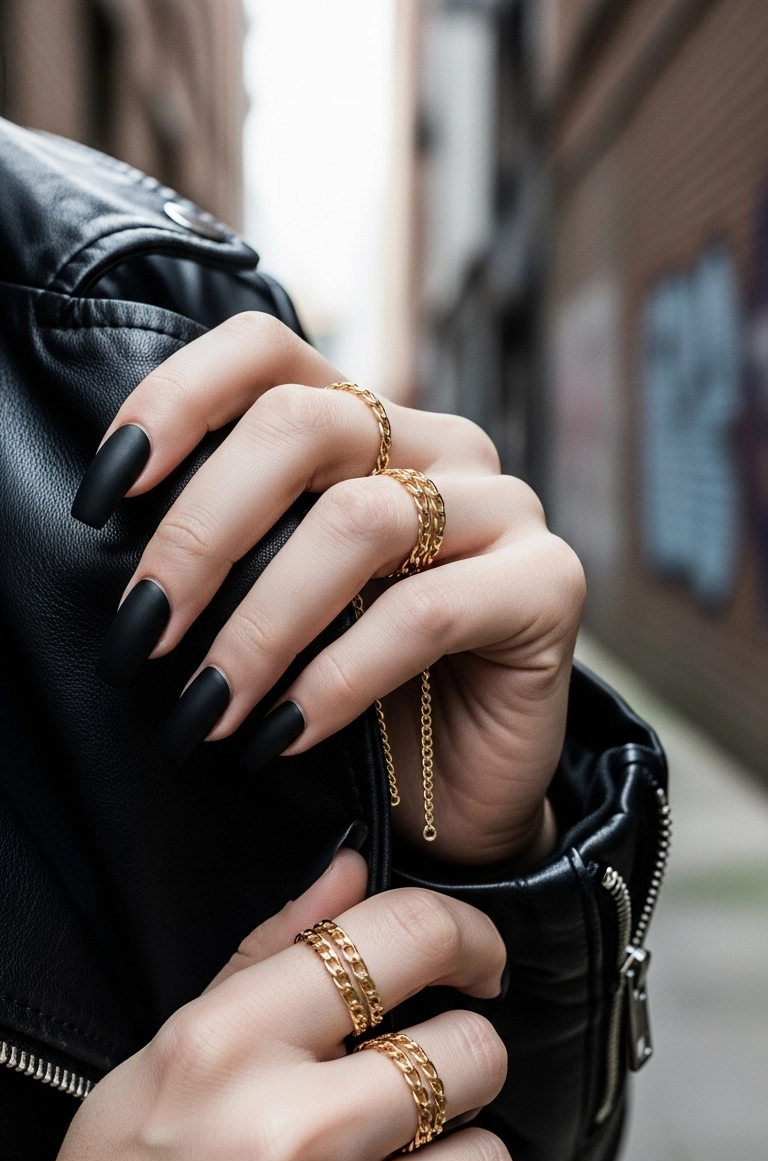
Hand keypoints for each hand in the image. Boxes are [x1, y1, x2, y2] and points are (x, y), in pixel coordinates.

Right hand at [38, 851, 518, 1160]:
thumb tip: (355, 869)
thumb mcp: (165, 1060)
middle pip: (474, 1052)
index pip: (401, 939)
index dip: (466, 937)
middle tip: (405, 1105)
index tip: (475, 961)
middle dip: (454, 1070)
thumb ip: (267, 956)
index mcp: (225, 1051)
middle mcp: (286, 1141)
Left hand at [89, 313, 584, 865]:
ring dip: (260, 624)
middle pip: (301, 425)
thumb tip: (129, 558)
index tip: (104, 498)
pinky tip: (285, 732)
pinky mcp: (549, 582)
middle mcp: (439, 446)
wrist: (460, 792)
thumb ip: (237, 554)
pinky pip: (424, 615)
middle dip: (201, 533)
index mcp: (368, 426)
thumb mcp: (283, 608)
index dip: (175, 402)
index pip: (265, 354)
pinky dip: (336, 678)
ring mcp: (503, 507)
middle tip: (143, 630)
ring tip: (207, 706)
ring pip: (359, 520)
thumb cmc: (359, 695)